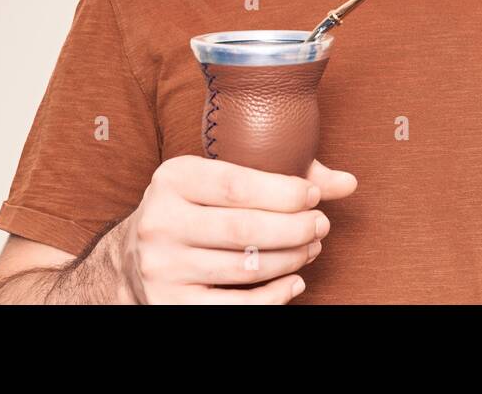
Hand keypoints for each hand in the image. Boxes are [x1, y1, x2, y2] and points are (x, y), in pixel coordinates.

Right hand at [115, 156, 356, 303]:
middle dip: (295, 228)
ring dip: (291, 260)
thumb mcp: (221, 178)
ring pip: (245, 268)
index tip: (313, 196)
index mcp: (172, 178)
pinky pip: (235, 307)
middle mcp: (160, 221)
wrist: (132, 254)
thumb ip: (282, 174)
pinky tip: (294, 282)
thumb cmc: (195, 207)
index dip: (285, 193)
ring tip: (311, 248)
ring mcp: (163, 267)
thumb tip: (349, 183)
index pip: (239, 186)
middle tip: (321, 226)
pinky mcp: (170, 304)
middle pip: (245, 229)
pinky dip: (274, 297)